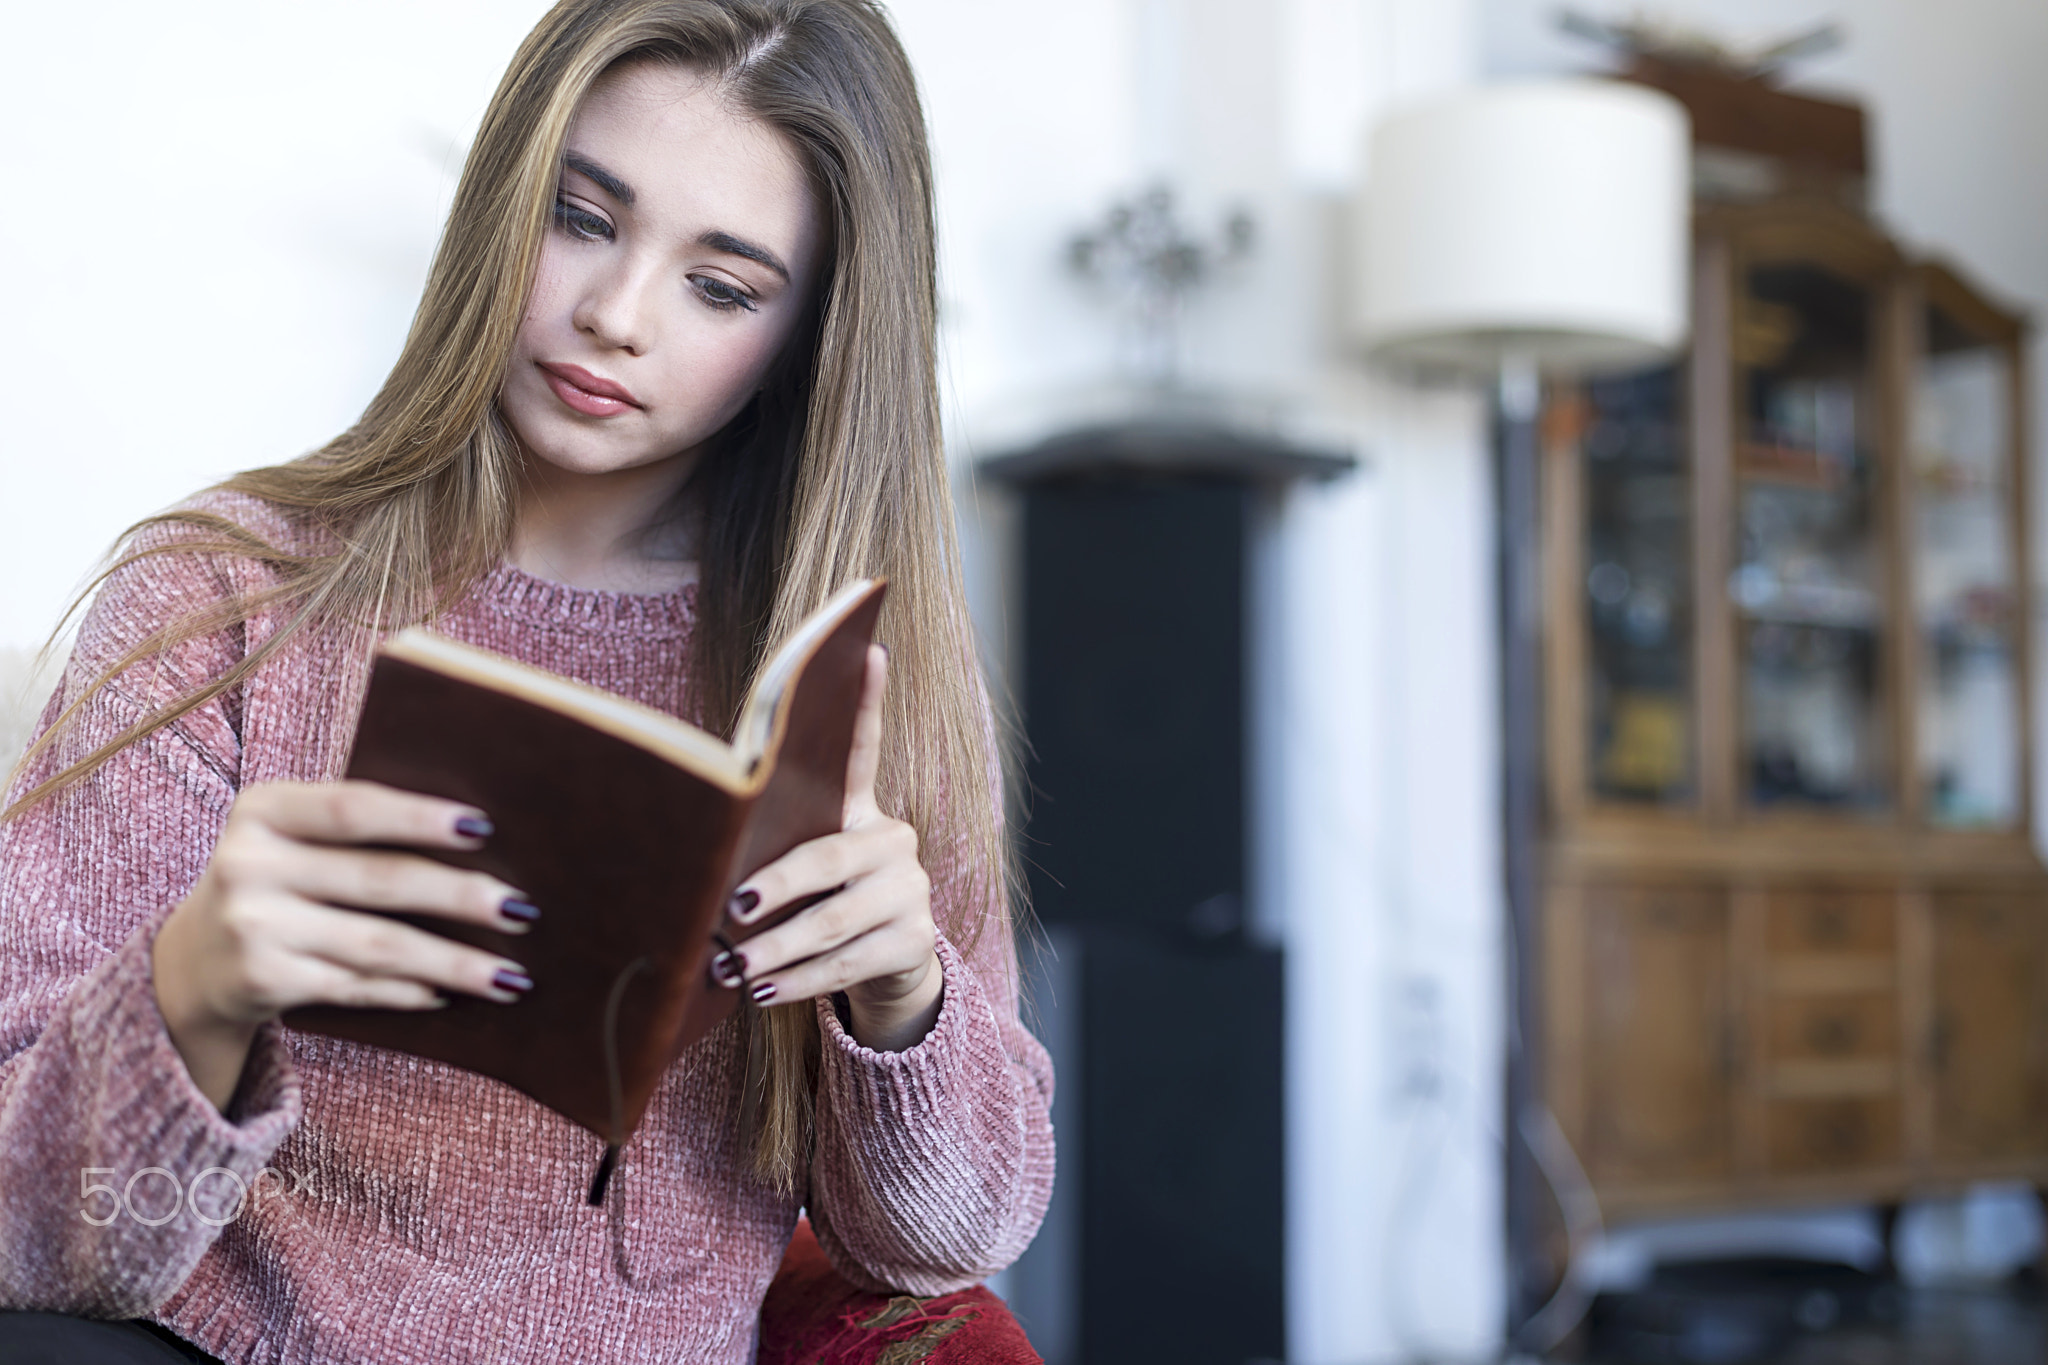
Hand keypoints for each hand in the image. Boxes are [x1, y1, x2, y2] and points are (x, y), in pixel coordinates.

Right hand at [152, 781, 541, 1111]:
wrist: (188, 963)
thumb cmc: (275, 879)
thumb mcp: (290, 835)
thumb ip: (356, 822)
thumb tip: (478, 831)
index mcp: (263, 809)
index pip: (353, 807)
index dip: (420, 817)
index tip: (484, 827)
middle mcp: (248, 865)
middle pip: (379, 880)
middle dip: (460, 897)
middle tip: (522, 910)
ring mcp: (252, 928)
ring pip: (378, 946)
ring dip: (453, 962)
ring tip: (510, 974)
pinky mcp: (261, 982)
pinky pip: (355, 987)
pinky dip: (408, 991)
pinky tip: (449, 993)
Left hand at [716, 645, 941, 1051]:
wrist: (887, 964)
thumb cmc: (819, 903)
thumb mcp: (799, 867)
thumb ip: (766, 846)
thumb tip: (693, 838)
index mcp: (860, 810)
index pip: (863, 749)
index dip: (866, 700)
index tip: (867, 647)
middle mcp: (894, 841)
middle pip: (829, 859)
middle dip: (776, 887)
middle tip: (732, 904)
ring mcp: (911, 891)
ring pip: (834, 922)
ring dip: (775, 949)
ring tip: (730, 966)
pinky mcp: (915, 940)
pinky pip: (847, 964)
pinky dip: (799, 982)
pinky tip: (762, 992)